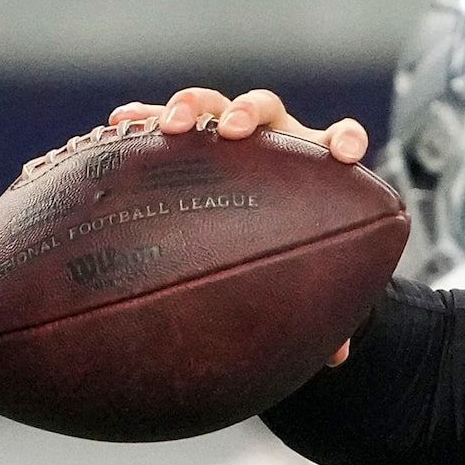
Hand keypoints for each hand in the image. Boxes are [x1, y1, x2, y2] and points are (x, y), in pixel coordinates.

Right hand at [102, 89, 369, 370]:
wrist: (259, 222)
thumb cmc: (291, 249)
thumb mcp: (307, 276)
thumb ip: (325, 309)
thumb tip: (337, 358)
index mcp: (312, 165)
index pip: (339, 137)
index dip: (344, 141)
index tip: (343, 155)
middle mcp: (270, 139)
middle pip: (264, 109)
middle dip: (247, 113)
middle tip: (233, 132)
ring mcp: (225, 133)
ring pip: (210, 105)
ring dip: (190, 108)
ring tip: (167, 126)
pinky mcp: (188, 138)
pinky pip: (162, 120)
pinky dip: (144, 117)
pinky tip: (121, 123)